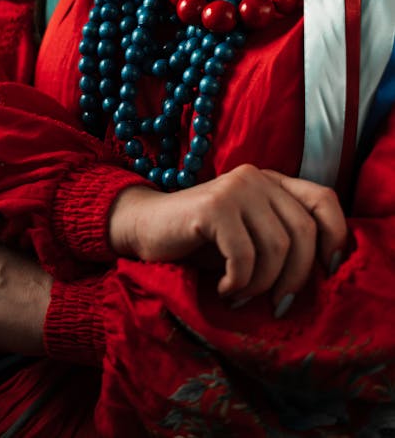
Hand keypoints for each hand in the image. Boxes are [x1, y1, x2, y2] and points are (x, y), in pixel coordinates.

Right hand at [109, 164, 346, 310]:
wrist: (147, 228)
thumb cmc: (202, 241)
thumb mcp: (250, 236)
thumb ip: (282, 237)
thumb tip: (325, 269)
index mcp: (272, 181)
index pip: (324, 200)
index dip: (335, 237)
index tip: (326, 273)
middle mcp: (257, 177)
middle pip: (304, 232)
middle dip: (296, 278)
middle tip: (277, 305)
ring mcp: (236, 188)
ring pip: (277, 248)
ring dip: (262, 285)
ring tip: (241, 296)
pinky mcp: (214, 206)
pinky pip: (245, 256)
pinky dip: (238, 283)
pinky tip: (223, 290)